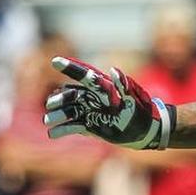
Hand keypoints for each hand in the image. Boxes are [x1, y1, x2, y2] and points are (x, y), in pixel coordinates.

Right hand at [43, 57, 172, 149]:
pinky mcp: (90, 125)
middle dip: (61, 98)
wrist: (147, 131)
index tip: (55, 61)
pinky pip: (73, 126)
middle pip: (72, 95)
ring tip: (48, 120)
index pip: (85, 75)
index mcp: (104, 88)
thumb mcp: (134, 98)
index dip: (70, 67)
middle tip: (52, 103)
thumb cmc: (143, 112)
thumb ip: (123, 85)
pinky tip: (52, 133)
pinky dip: (63, 129)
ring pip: (69, 110)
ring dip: (58, 114)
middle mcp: (94, 98)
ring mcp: (91, 112)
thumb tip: (114, 70)